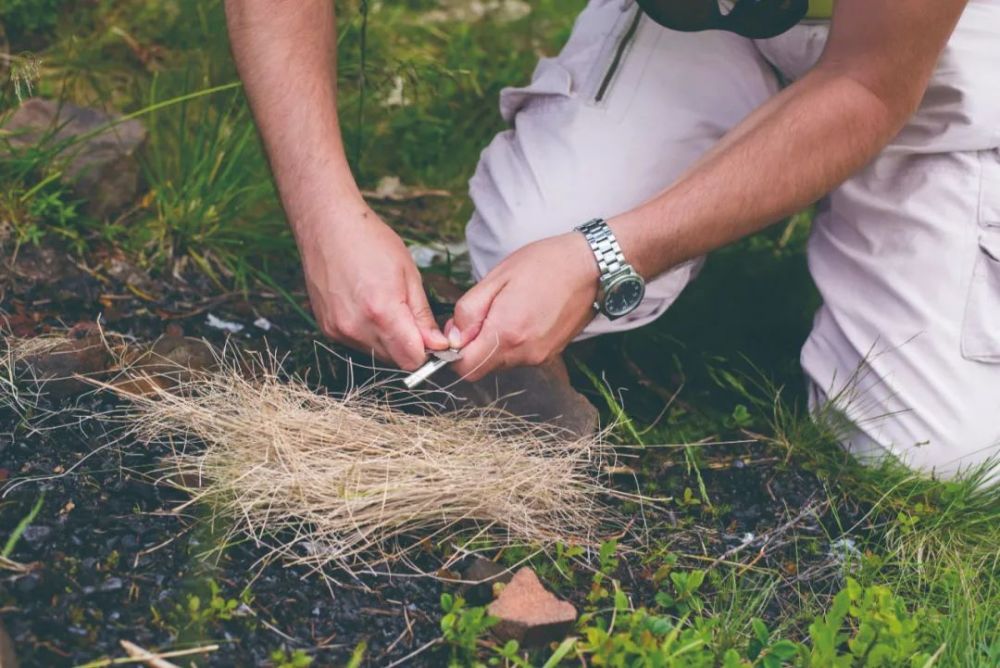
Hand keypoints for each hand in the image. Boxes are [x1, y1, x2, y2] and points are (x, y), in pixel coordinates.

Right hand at [297, 205, 447, 370]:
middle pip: (395, 361)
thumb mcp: (409, 274)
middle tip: (408, 315)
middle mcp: (356, 327)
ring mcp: (339, 331)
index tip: (432, 338)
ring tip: (385, 306)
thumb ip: (422, 316)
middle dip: (408, 346)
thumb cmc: (370, 242)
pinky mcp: (327, 329)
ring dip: (388, 341)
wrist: (328, 226)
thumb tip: (438, 345)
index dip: (427, 352)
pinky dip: (369, 334)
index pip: (412, 360)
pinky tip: (367, 307)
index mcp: (382, 312)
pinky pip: (358, 344)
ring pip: (377, 355)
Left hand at [447, 232, 598, 380]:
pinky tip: (522, 315)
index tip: (458, 331)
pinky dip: (513, 342)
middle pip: (482, 367)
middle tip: (482, 314)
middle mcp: (523, 353)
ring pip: (501, 362)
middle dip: (474, 347)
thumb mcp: (496, 278)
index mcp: (506, 333)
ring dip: (494, 343)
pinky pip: (520, 356)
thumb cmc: (544, 264)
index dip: (454, 353)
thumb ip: (469, 311)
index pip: (465, 368)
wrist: (590, 266)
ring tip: (506, 310)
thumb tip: (453, 338)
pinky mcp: (550, 353)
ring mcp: (539, 356)